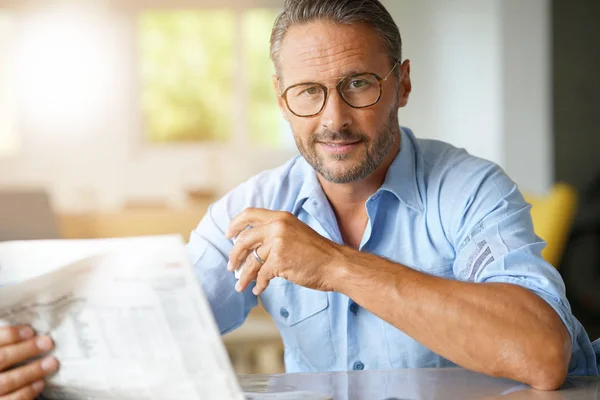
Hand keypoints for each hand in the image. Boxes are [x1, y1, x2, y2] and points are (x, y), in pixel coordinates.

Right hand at [0, 325, 58, 399]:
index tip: (31, 331)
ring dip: (32, 371)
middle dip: (26, 350)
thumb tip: (32, 331)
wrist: (1, 387)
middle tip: (48, 343)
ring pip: (7, 381)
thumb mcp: (2, 352)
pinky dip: (27, 391)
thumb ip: (9, 345)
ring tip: (52, 363)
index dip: (11, 335)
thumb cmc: (5, 365)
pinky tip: (40, 383)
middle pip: (2, 358)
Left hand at [225, 208, 345, 294]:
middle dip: (234, 255)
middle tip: (231, 266)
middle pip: (244, 239)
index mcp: (280, 217)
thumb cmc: (317, 252)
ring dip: (243, 275)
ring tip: (240, 285)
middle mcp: (277, 227)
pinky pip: (261, 275)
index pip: (249, 214)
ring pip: (251, 261)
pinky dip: (258, 284)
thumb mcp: (295, 232)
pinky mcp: (279, 261)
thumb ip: (275, 233)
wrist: (335, 264)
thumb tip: (251, 245)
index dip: (235, 224)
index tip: (228, 235)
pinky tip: (258, 289)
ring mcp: (278, 244)